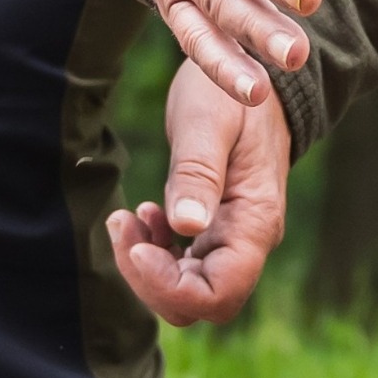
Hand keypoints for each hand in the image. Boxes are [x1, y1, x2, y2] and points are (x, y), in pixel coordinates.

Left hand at [110, 71, 289, 325]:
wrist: (253, 76)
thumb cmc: (233, 92)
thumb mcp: (210, 121)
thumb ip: (198, 173)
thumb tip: (185, 226)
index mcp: (255, 223)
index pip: (218, 294)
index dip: (169, 286)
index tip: (137, 246)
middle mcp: (249, 242)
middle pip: (198, 301)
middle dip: (149, 277)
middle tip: (122, 223)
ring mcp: (232, 240)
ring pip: (186, 289)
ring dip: (147, 265)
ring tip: (129, 217)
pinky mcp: (215, 232)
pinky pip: (184, 266)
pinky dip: (156, 251)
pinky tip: (145, 216)